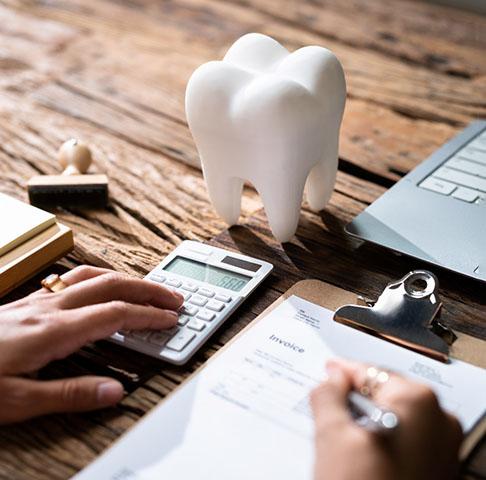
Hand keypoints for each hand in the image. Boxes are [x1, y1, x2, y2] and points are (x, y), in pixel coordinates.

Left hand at [0, 265, 183, 423]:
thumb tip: (114, 391)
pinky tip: (102, 287)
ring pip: (92, 275)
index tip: (171, 319)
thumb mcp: (18, 401)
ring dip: (126, 278)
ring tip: (147, 288)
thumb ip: (70, 394)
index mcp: (52, 331)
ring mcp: (38, 301)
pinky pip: (74, 279)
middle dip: (148, 289)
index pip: (115, 314)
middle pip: (111, 284)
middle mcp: (49, 308)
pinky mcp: (29, 303)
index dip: (148, 315)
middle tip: (174, 297)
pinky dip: (101, 278)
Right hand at [311, 359, 462, 479]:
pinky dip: (381, 438)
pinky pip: (404, 439)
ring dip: (365, 420)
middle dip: (354, 398)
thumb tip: (331, 379)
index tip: (328, 371)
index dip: (343, 371)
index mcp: (418, 402)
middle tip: (327, 404)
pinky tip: (359, 454)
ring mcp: (443, 448)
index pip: (370, 372)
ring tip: (340, 434)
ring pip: (393, 418)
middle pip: (384, 394)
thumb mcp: (332, 436)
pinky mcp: (439, 470)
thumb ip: (328, 395)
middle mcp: (439, 421)